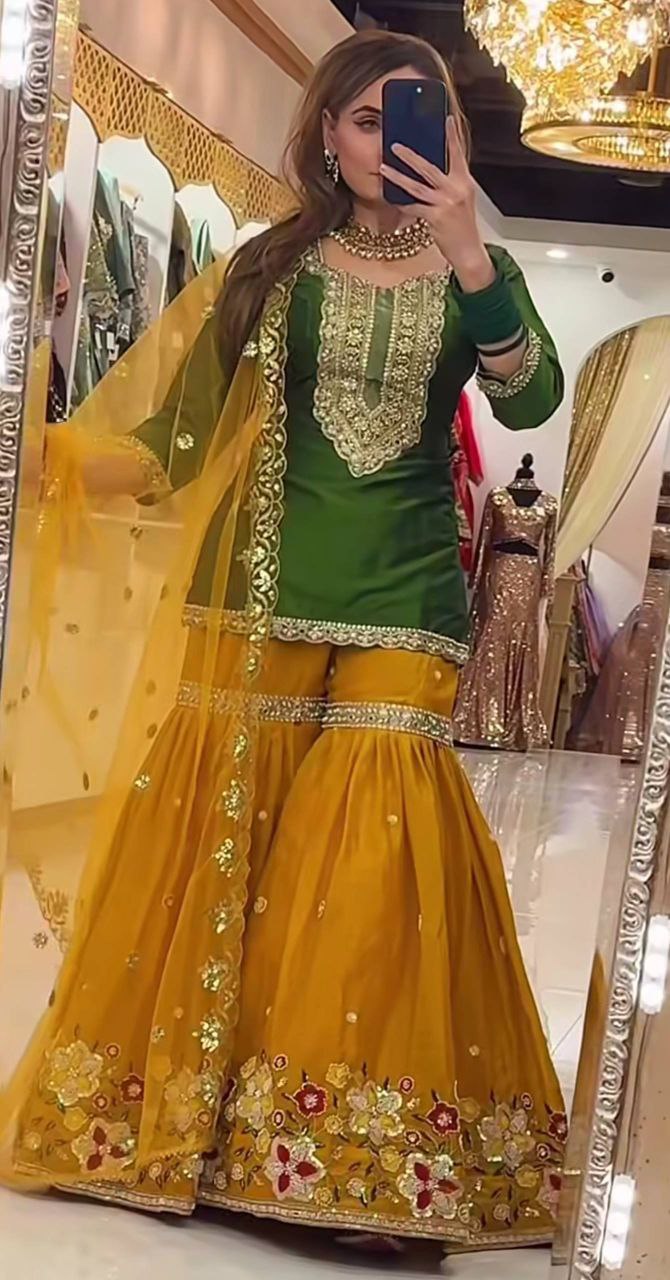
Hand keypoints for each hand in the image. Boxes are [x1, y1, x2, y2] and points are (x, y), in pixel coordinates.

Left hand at [380, 118, 493, 291]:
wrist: (469, 252)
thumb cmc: (462, 226)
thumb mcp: (461, 200)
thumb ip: (449, 184)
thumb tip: (431, 169)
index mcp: (464, 182)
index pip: (458, 154)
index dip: (452, 136)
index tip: (445, 118)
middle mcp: (457, 190)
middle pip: (430, 167)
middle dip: (411, 155)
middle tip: (395, 145)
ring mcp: (446, 204)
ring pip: (417, 186)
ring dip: (398, 177)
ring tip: (384, 167)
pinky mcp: (436, 218)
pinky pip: (414, 207)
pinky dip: (402, 203)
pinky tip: (391, 199)